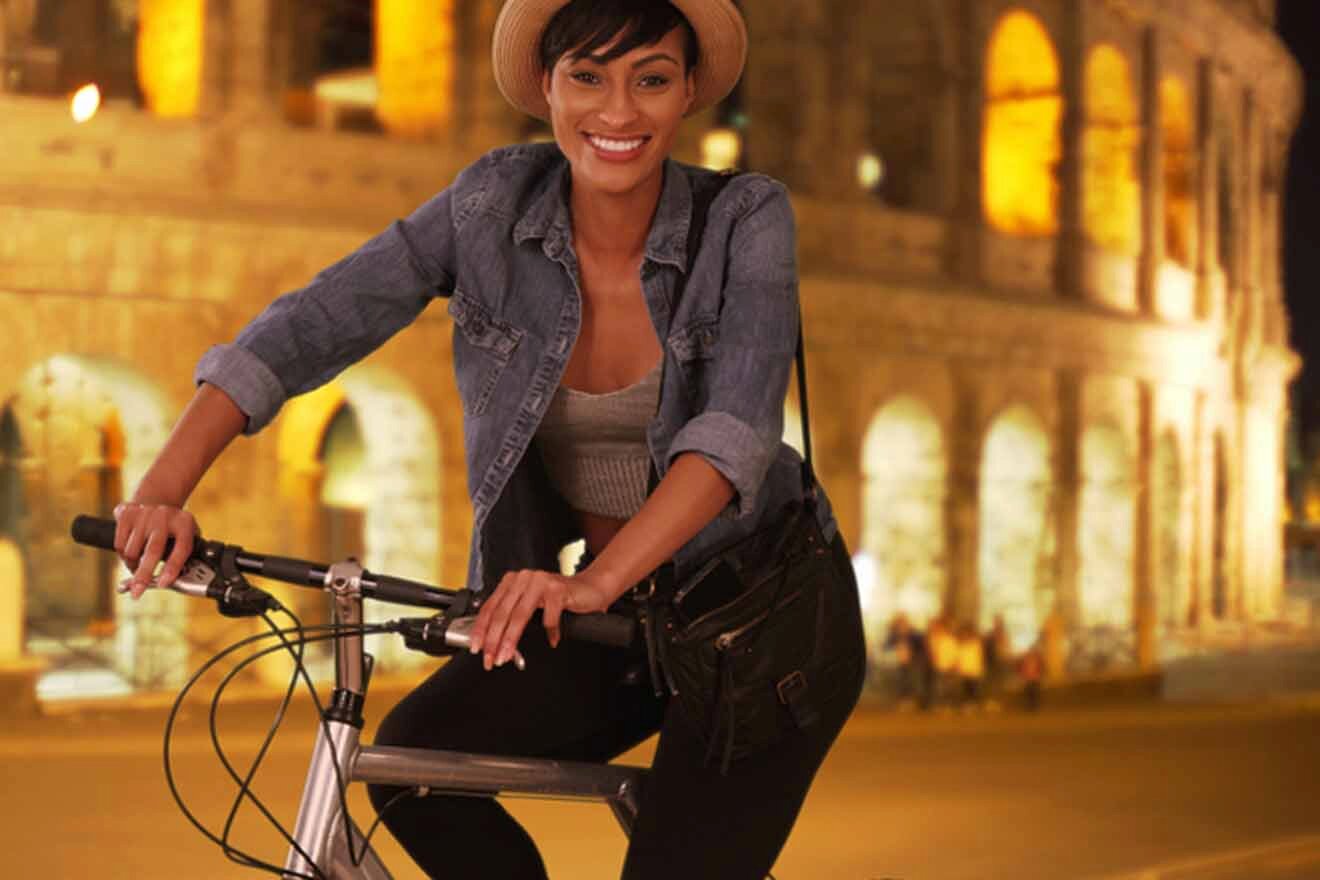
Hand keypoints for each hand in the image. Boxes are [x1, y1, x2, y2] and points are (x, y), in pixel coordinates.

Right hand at [113, 502, 199, 598]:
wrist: (157, 498)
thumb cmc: (173, 527)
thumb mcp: (187, 535)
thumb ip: (187, 556)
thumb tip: (181, 581)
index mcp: (184, 523)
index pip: (182, 548)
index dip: (172, 568)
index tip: (164, 584)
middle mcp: (165, 516)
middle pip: (153, 550)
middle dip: (144, 575)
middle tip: (137, 593)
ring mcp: (145, 514)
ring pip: (132, 551)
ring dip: (133, 566)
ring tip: (138, 567)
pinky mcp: (127, 514)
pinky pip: (119, 545)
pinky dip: (123, 556)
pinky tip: (131, 554)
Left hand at [468, 569, 617, 670]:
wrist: (591, 588)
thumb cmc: (560, 599)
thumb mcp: (529, 605)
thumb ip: (511, 616)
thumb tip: (492, 642)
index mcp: (512, 581)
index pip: (490, 607)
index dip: (481, 630)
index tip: (477, 648)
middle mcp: (524, 578)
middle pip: (502, 613)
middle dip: (493, 640)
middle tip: (490, 658)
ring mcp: (540, 581)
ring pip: (520, 616)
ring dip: (511, 640)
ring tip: (507, 656)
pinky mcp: (558, 589)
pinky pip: (548, 617)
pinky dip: (549, 632)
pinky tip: (552, 640)